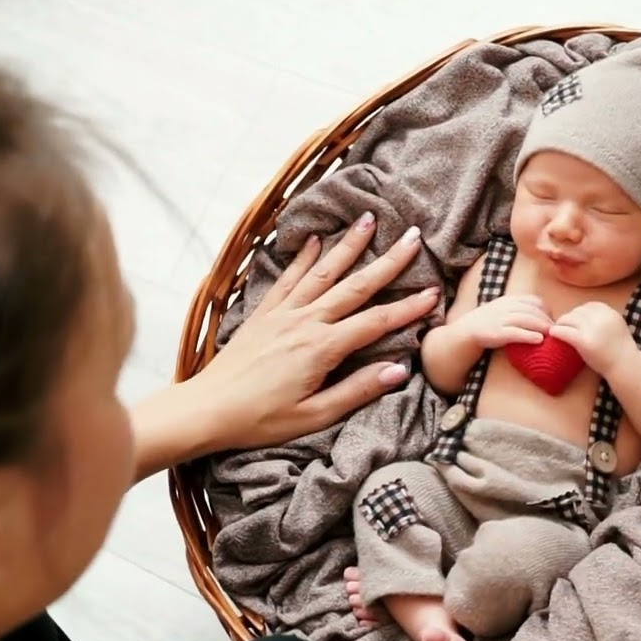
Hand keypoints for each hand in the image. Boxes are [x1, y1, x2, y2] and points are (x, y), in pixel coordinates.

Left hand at [130, 217, 438, 476]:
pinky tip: (315, 240)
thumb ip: (358, 390)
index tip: (435, 293)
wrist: (206, 410)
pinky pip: (288, 278)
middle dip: (387, 261)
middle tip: (413, 237)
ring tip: (369, 220)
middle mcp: (304, 322)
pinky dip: (304, 257)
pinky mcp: (263, 314)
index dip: (408, 308)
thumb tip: (399, 369)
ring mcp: (282, 314)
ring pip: (323, 272)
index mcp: (322, 348)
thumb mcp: (315, 415)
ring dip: (348, 245)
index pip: (375, 322)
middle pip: (354, 286)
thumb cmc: (260, 420)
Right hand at [453, 294, 552, 348]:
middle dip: (547, 319)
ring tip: (552, 333)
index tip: (553, 320)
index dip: (546, 310)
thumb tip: (541, 316)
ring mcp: (500, 319)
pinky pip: (515, 333)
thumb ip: (519, 309)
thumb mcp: (503, 309)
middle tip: (558, 330)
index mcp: (509, 300)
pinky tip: (539, 340)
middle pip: (533, 310)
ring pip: (526, 320)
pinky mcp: (497, 333)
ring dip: (541, 326)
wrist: (465, 331)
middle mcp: (506, 307)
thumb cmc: (488, 322)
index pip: (534, 300)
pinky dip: (528, 335)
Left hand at [547, 301, 633, 376]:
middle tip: (562, 328)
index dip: (578, 315)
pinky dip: (556, 332)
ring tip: (556, 332)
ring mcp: (591, 328)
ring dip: (560, 325)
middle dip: (568, 320)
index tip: (574, 323)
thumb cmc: (619, 349)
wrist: (625, 366)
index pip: (586, 307)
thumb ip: (602, 318)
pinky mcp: (583, 341)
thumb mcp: (615, 325)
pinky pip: (564, 331)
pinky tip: (552, 335)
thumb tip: (580, 315)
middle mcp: (600, 316)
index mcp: (608, 311)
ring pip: (567, 319)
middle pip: (575, 312)